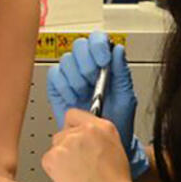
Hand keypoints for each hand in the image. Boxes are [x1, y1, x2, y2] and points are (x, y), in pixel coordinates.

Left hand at [40, 111, 145, 181]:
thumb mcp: (116, 151)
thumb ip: (99, 139)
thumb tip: (86, 141)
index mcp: (103, 127)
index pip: (74, 115)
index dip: (72, 128)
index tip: (73, 138)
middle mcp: (85, 130)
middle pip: (62, 133)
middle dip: (67, 148)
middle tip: (79, 166)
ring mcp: (69, 141)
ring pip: (55, 147)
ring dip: (60, 160)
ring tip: (77, 176)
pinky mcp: (55, 156)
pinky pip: (47, 160)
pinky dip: (54, 171)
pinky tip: (70, 181)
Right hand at [45, 32, 140, 158]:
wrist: (102, 142)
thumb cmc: (117, 120)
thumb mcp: (126, 97)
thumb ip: (122, 72)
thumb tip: (118, 50)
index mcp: (105, 63)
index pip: (97, 39)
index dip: (98, 45)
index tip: (103, 61)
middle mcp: (87, 66)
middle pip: (78, 46)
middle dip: (86, 64)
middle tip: (92, 80)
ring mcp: (71, 77)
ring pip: (65, 61)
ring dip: (75, 78)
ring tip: (83, 93)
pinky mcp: (57, 88)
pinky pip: (54, 76)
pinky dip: (63, 87)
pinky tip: (72, 98)